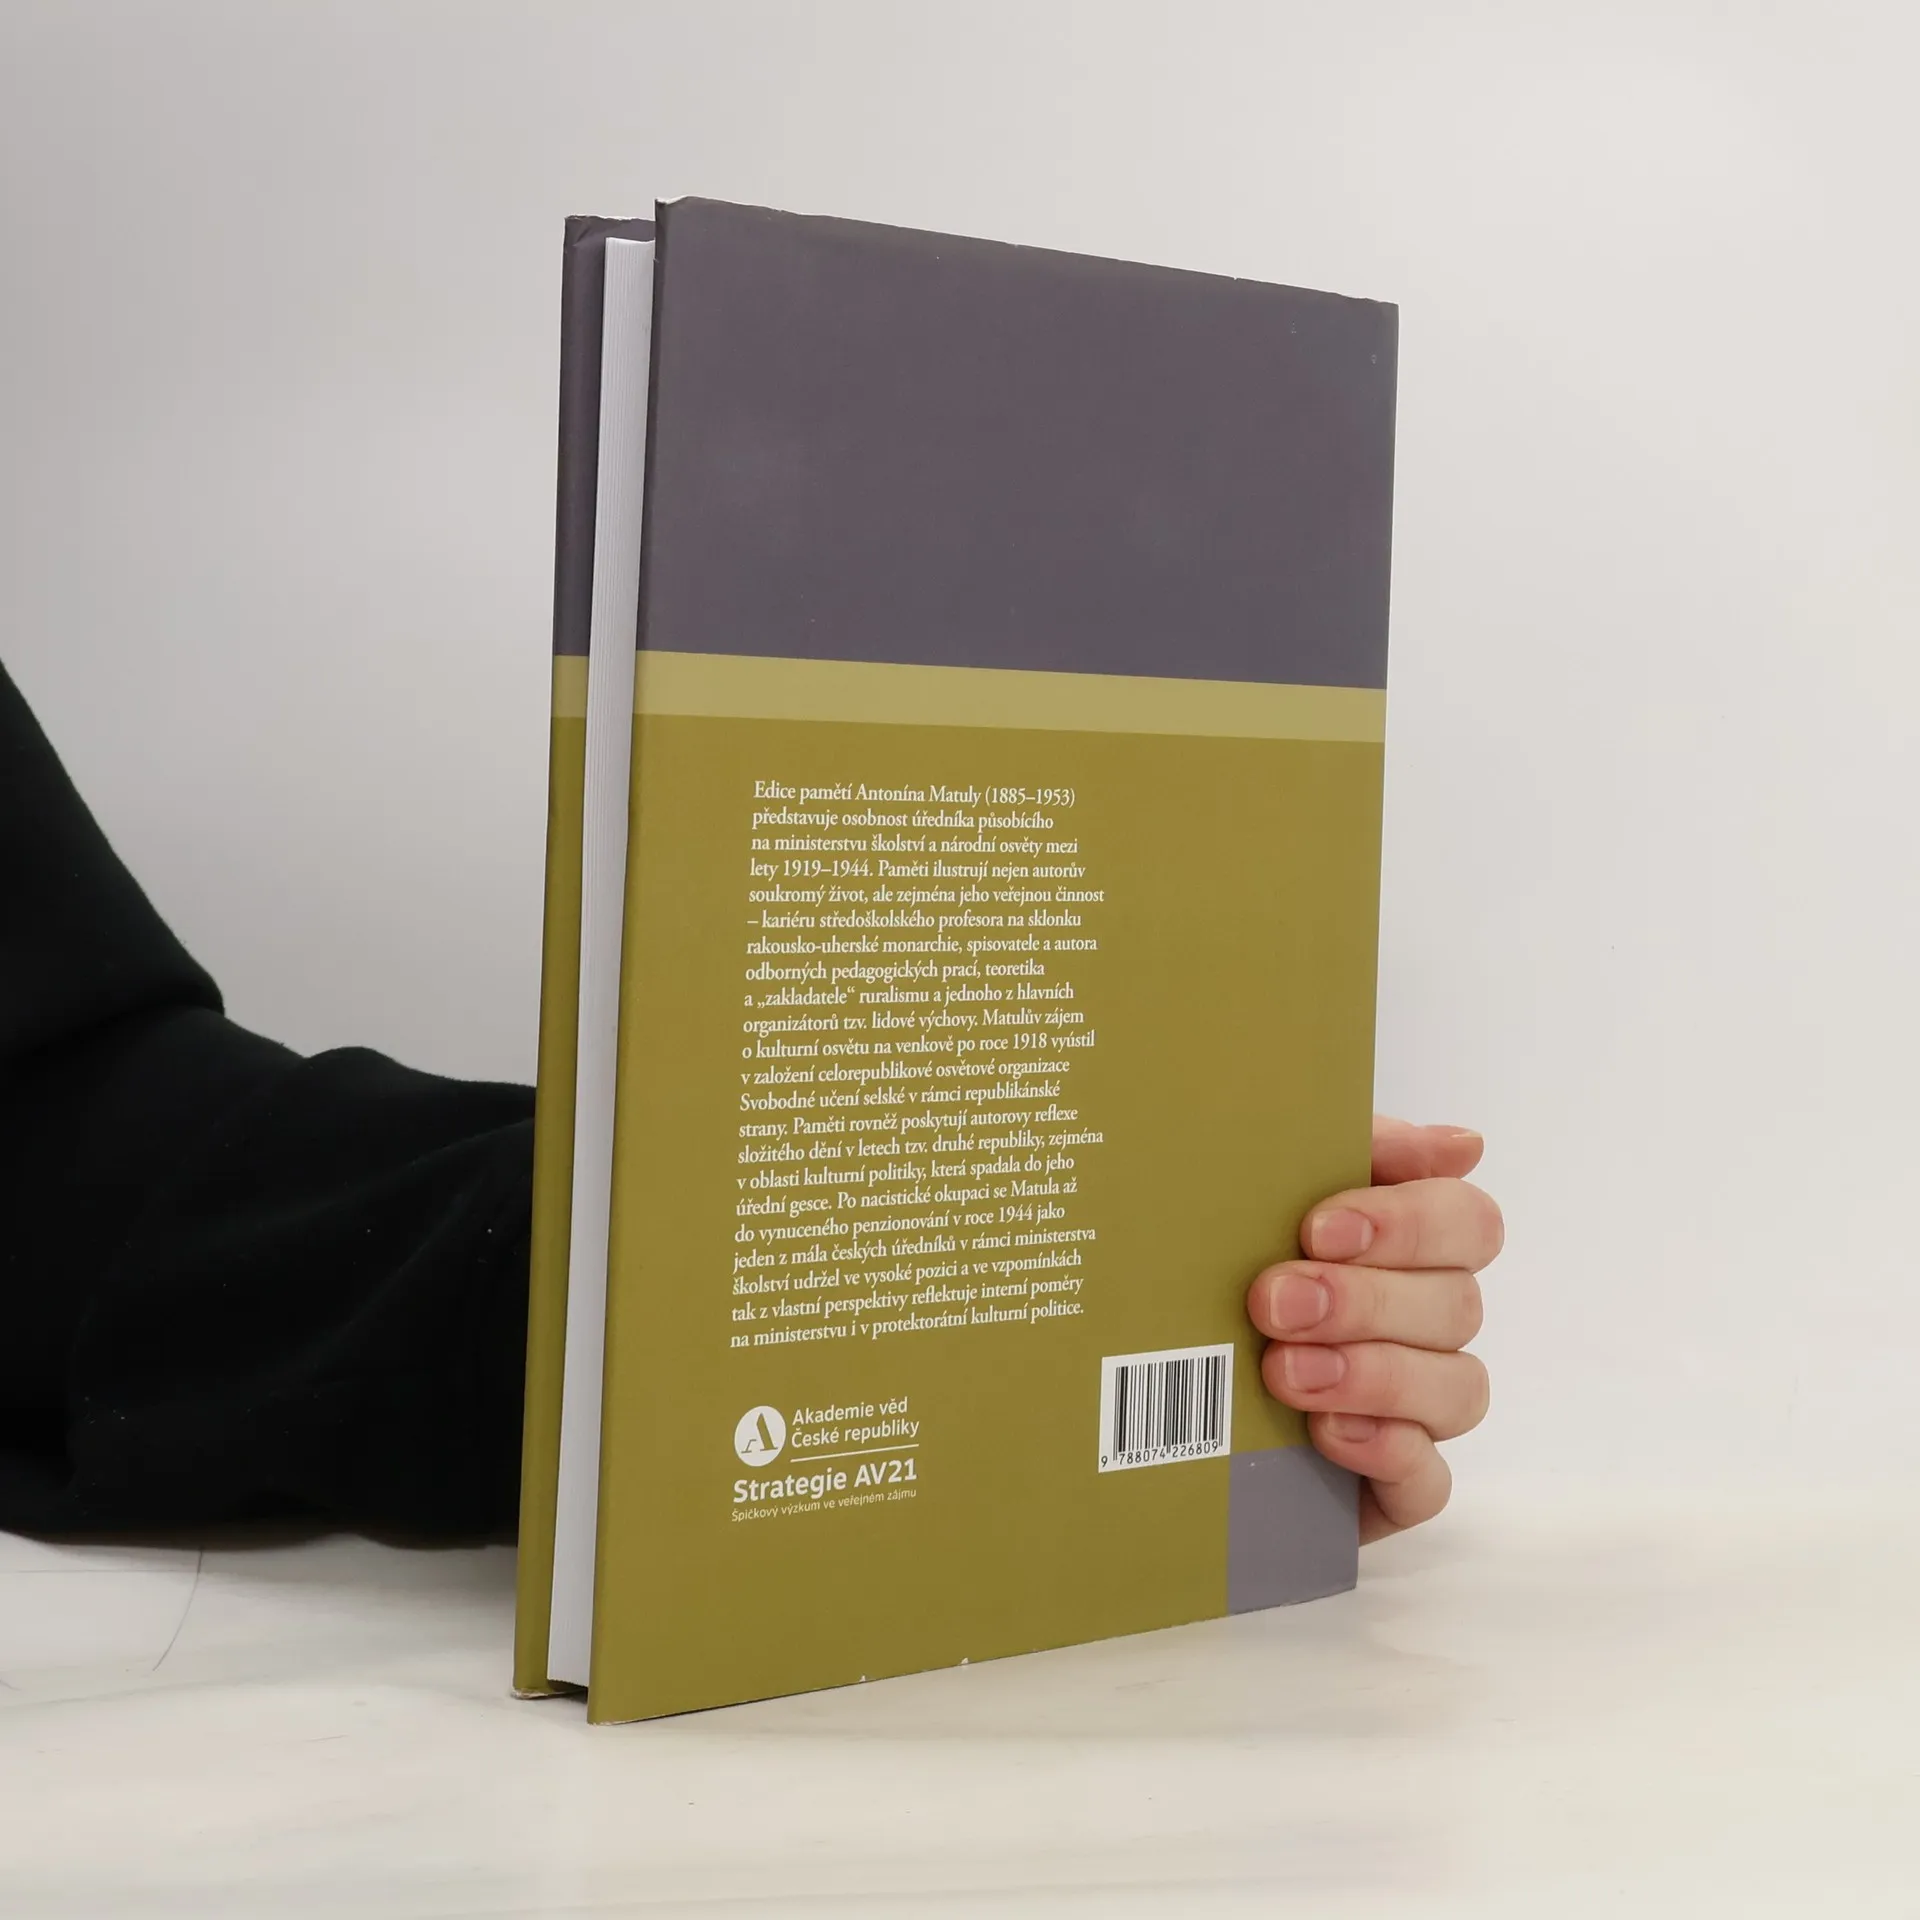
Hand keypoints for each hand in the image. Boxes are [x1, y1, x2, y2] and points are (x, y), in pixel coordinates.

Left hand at [1246, 1116, 1501, 1542]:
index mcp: (1406, 1245)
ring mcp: (1417, 1409)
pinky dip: (1386, 1453)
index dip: (1409, 1222)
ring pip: (1457, 1388)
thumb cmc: (1215, 1271)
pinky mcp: (1393, 1488)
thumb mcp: (1260, 1193)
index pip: (1468, 1221)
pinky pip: (1429, 1481)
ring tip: (1285, 1373)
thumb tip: (1462, 1145)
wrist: (1140, 1380)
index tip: (1319, 1228)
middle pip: (1456, 1304)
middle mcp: (1424, 1323)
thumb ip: (1343, 1150)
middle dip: (1363, 1300)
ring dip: (1374, 1374)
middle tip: (1274, 1302)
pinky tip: (1327, 1434)